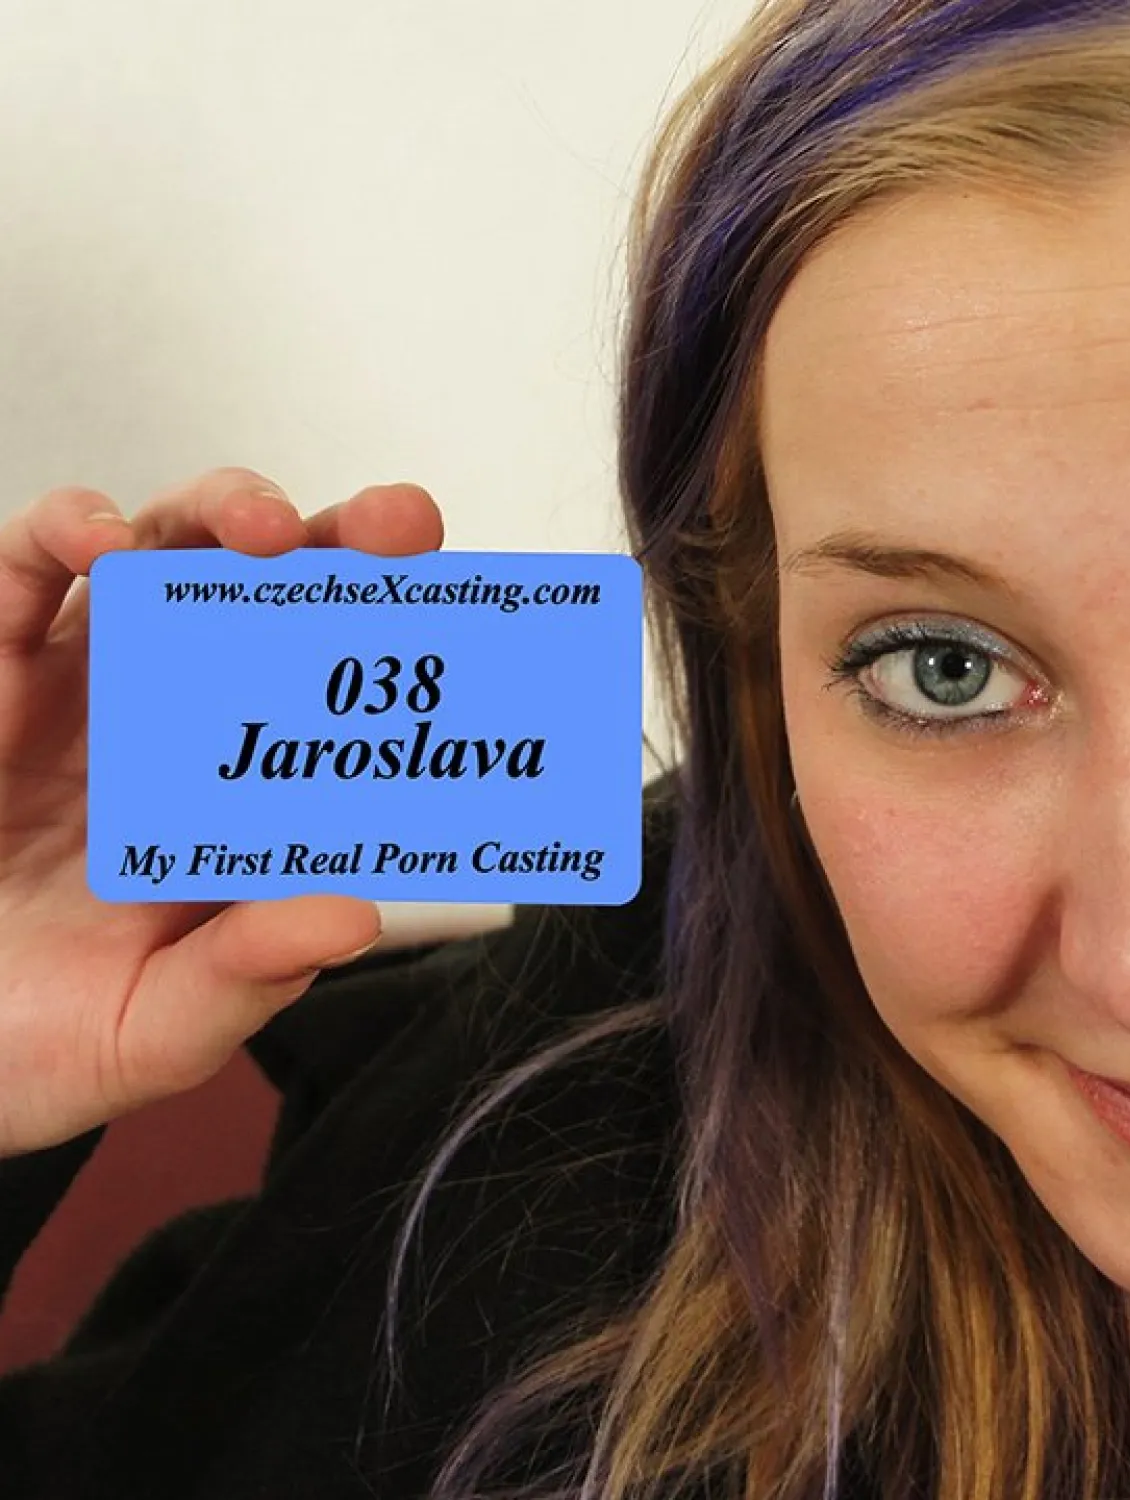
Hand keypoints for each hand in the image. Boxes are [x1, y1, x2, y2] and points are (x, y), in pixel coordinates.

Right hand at [0, 468, 442, 1155]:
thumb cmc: (49, 1033)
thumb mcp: (162, 1025)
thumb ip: (250, 973)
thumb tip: (352, 918)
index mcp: (250, 785)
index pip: (344, 686)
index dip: (407, 640)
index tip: (479, 619)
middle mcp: (185, 714)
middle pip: (278, 589)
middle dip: (346, 541)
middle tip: (400, 529)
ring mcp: (91, 681)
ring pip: (170, 547)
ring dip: (223, 512)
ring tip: (261, 530)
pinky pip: (23, 568)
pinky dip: (67, 531)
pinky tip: (104, 546)